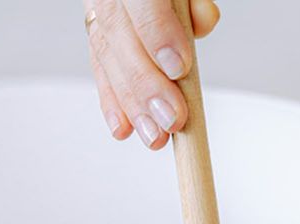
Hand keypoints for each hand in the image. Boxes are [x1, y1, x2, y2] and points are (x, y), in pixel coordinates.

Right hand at [84, 0, 219, 148]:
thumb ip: (194, 3)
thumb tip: (201, 23)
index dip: (156, 34)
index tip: (178, 68)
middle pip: (120, 35)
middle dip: (147, 83)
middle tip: (172, 117)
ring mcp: (98, 9)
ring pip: (107, 56)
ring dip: (131, 103)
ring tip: (154, 135)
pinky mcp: (97, 32)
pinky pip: (101, 67)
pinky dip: (113, 101)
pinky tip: (123, 128)